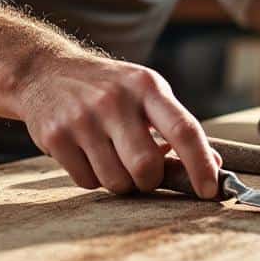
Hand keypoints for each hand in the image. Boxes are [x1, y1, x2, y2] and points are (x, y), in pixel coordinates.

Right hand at [15, 49, 221, 197]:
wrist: (45, 71)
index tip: (211, 189)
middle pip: (147, 167)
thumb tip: (214, 163)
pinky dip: (93, 178)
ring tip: (111, 156)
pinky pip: (87, 182)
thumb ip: (175, 125)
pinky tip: (87, 153)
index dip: (200, 164)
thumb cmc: (108, 88)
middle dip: (150, 180)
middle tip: (144, 170)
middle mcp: (114, 100)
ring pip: (117, 182)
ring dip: (121, 181)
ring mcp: (82, 118)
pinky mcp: (55, 136)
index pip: (183, 129)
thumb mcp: (144, 91)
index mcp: (146, 86)